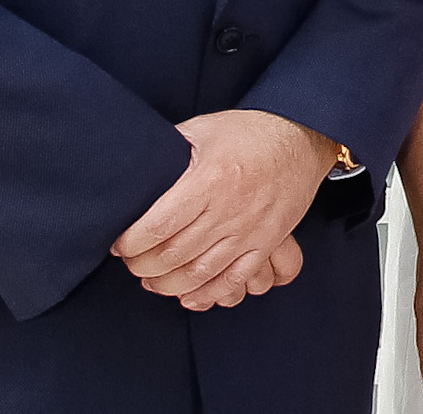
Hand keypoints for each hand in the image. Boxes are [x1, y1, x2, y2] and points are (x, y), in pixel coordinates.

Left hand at [114, 109, 337, 304]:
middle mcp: (229, 209)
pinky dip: (208, 293)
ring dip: (168, 284)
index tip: (119, 243)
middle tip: (132, 262)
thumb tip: (135, 167)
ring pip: (199, 273)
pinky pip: (234, 279)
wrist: (303, 136)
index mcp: (210, 180)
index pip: (157, 226)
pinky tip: (189, 294)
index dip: (130, 243)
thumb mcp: (204, 128)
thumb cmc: (250, 131)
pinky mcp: (267, 241)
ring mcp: (250, 229)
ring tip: (152, 280)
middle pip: (172, 255)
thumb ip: (169, 149)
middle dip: (142, 266)